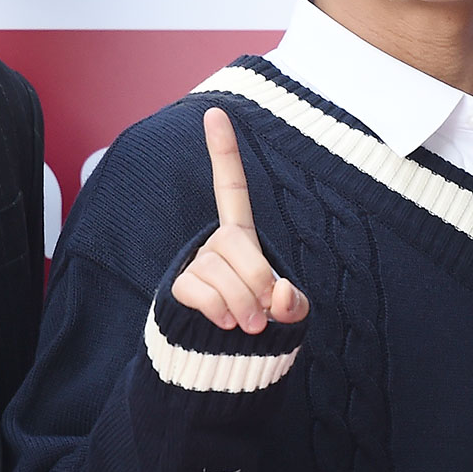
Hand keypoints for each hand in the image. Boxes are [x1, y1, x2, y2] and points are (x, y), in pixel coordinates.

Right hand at [171, 106, 308, 332]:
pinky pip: (206, 293)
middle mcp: (215, 241)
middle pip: (242, 248)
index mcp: (242, 234)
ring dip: (244, 307)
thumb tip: (279, 294)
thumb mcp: (288, 311)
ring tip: (247, 324)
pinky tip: (225, 324)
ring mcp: (196, 262)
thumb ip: (292, 302)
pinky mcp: (180, 286)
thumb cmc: (260, 322)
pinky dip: (223, 313)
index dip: (223, 151)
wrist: (222, 359)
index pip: (231, 187)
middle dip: (260, 285)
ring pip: (226, 276)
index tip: (214, 111)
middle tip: (263, 313)